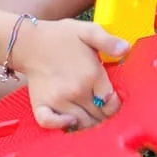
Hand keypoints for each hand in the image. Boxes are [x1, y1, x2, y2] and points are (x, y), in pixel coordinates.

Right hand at [11, 20, 128, 129]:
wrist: (31, 42)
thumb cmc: (62, 37)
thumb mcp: (90, 31)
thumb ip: (109, 41)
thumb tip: (125, 49)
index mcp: (91, 75)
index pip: (111, 102)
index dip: (115, 103)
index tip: (112, 99)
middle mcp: (76, 91)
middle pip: (98, 116)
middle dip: (104, 114)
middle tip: (102, 108)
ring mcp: (58, 100)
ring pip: (80, 123)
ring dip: (88, 122)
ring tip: (90, 113)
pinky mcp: (41, 105)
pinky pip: (50, 124)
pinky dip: (61, 125)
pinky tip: (69, 120)